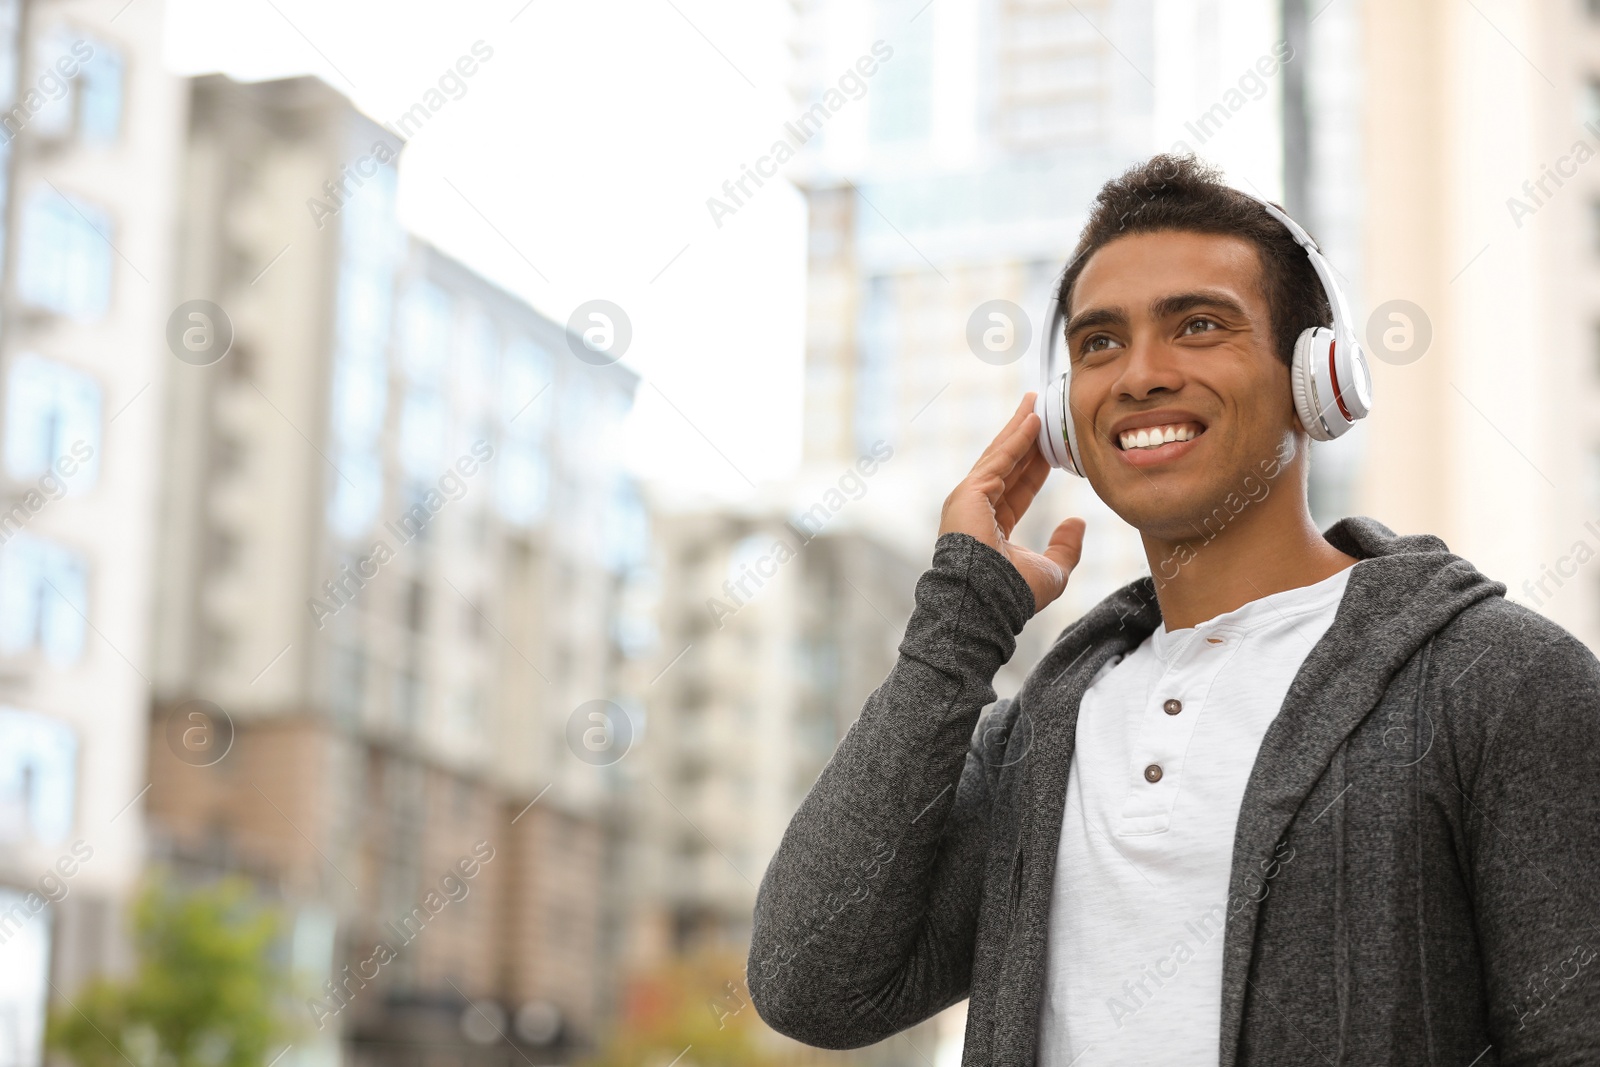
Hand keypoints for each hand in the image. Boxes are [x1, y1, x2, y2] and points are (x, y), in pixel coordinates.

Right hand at [937, 393, 1086, 614]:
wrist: (988, 603)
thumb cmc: (1014, 594)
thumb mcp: (1052, 569)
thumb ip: (1066, 546)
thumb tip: (1078, 522)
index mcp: (992, 527)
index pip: (1019, 487)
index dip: (1036, 463)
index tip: (1051, 442)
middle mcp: (978, 509)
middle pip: (1007, 464)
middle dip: (1025, 436)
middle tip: (1040, 407)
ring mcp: (970, 499)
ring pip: (1001, 456)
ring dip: (1019, 428)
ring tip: (1036, 402)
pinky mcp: (969, 492)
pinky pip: (998, 460)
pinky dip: (1016, 439)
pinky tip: (1032, 420)